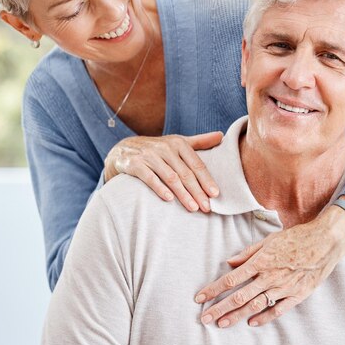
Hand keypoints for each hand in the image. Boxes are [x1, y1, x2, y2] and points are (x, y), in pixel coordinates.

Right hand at [104, 132, 222, 211]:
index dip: (206, 180)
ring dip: (183, 194)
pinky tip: (169, 199)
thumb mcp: (177, 142)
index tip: (215, 195)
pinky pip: (150, 178)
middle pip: (185, 173)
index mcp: (178, 143)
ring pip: (170, 177)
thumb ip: (200, 141)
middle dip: (197, 191)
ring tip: (193, 208)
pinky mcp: (134, 163)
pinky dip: (160, 188)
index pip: (196, 164)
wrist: (123, 149)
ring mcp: (149, 155)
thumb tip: (222, 136)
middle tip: (207, 207)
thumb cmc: (157, 149)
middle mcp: (165, 148)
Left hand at [195, 203, 344, 326]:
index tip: (200, 298)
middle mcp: (270, 277)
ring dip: (236, 316)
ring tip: (221, 324)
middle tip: (204, 319)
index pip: (231, 279)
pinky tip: (251, 323)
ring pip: (255, 306)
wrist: (325, 241)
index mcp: (261, 262)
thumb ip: (248, 253)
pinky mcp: (297, 295)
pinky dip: (264, 318)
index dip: (214, 290)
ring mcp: (284, 288)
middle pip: (239, 297)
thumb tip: (229, 262)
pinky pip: (278, 310)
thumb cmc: (296, 237)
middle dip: (219, 308)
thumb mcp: (269, 240)